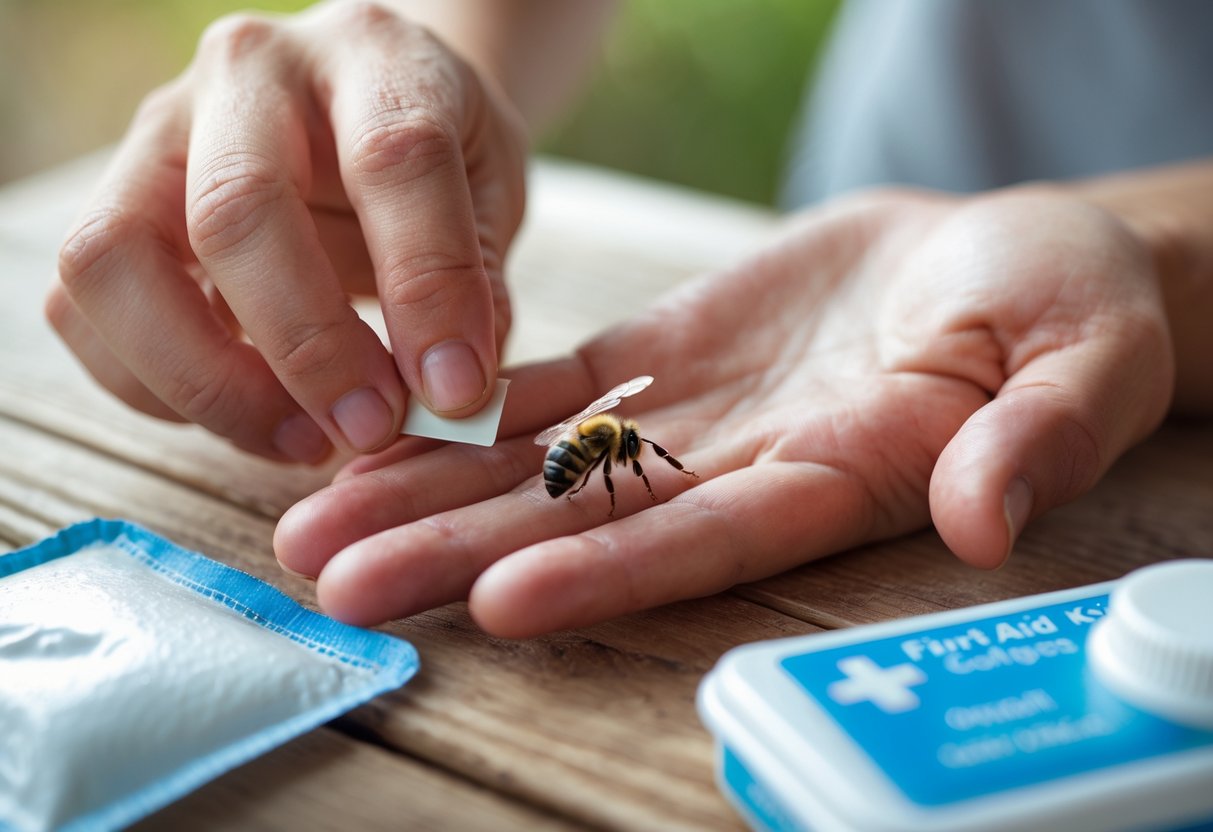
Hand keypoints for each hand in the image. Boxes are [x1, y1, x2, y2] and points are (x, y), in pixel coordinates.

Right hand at [47, 2, 526, 461]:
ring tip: (304, 440)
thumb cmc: (436, 157)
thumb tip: (444, 405)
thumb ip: (475, 293)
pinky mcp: (112, 202)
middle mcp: (250, 74)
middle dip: (307, 347)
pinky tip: (252, 416)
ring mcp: (160, 132)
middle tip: (370, 426)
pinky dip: (157, 390)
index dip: (427, 287)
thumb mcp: (491, 201)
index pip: (394, 158)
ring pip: (115, 258)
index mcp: (373, 57)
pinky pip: (83, 308)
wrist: (364, 104)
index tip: (455, 392)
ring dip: (208, 380)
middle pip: (235, 208)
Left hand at [274, 188, 1172, 635]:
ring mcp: (693, 419)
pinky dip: (464, 411)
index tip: (501, 597)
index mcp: (843, 478)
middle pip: (589, 523)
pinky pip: (550, 391)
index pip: (709, 539)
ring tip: (315, 527)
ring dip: (430, 493)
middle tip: (338, 583)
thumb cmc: (1068, 311)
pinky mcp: (662, 362)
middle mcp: (745, 467)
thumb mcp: (1084, 361)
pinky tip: (380, 430)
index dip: (609, 570)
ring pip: (543, 466)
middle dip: (462, 553)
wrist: (1011, 263)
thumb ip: (1040, 435)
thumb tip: (989, 514)